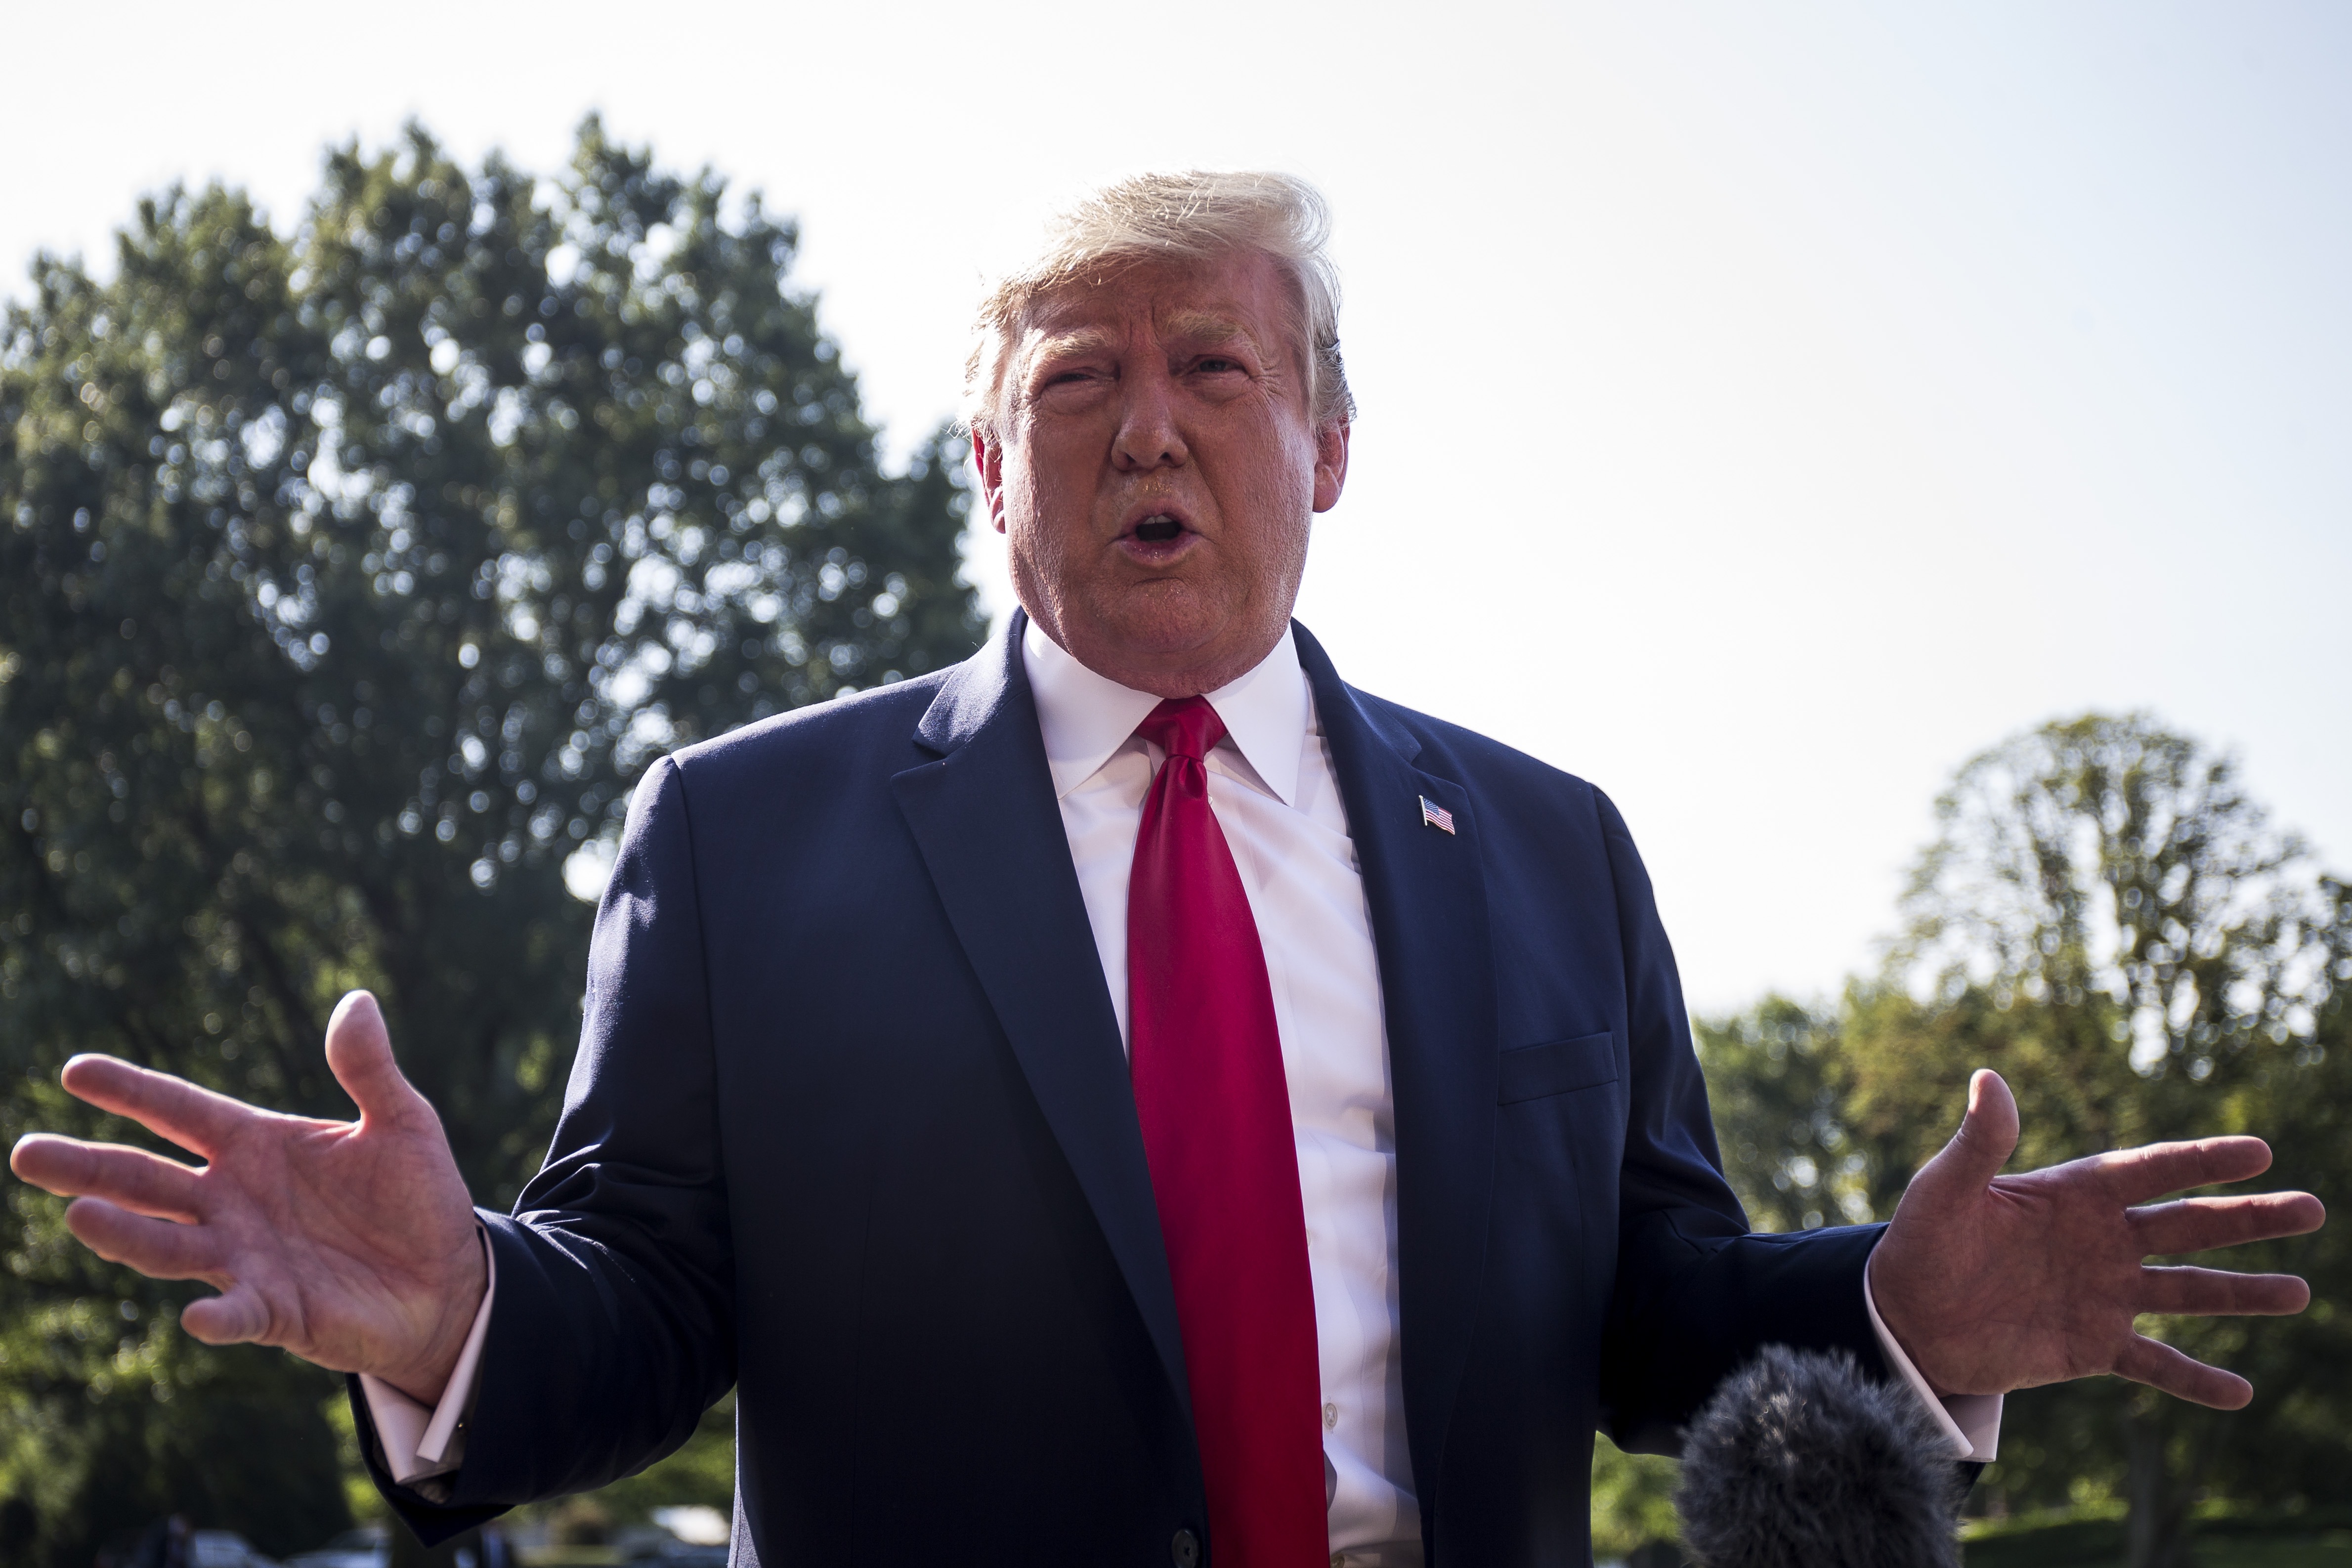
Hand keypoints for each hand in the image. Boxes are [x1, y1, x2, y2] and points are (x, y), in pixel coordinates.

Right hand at [8, 991, 485, 1404]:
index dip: (131, 1091)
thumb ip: (369, 1069)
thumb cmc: (417, 1198)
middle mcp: (234, 1201)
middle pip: (146, 1180)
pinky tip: (199, 1316)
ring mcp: (246, 1258)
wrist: (450, 1278)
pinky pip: (237, 1315)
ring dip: (127, 1234)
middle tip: (27, 1153)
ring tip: (81, 1215)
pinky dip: (218, 1316)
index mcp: (256, 1146)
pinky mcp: (275, 1310)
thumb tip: (356, 1000)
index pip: (180, 1111)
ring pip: (169, 1245)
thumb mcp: (402, 1123)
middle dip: (88, 1167)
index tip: (75, 1070)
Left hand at [1868, 1069, 2323, 1408]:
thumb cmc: (1921, 1244)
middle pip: (2187, 1225)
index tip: (2259, 1152)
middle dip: (2248, 1217)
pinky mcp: (2092, 1347)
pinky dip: (2196, 1380)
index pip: (2150, 1171)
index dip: (2202, 1160)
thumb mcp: (1944, 1190)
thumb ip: (1977, 1143)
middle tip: (2311, 1209)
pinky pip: (2155, 1364)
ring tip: (2299, 1292)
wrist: (1903, 1317)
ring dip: (2242, 1293)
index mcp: (2072, 1196)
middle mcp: (2100, 1242)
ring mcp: (2103, 1295)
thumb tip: (1988, 1077)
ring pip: (2187, 1292)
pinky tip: (2241, 1395)